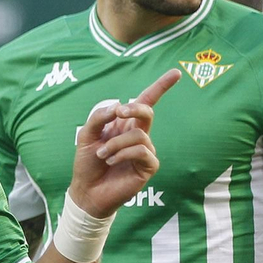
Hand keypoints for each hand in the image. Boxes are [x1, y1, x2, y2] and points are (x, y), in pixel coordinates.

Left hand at [68, 69, 178, 217]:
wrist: (87, 190)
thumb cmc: (88, 162)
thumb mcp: (87, 135)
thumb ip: (99, 117)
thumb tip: (118, 107)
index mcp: (125, 124)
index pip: (146, 102)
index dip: (161, 87)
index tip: (176, 73)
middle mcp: (138, 135)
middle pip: (147, 111)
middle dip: (134, 108)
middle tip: (119, 112)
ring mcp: (145, 151)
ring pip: (138, 135)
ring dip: (116, 143)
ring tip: (103, 155)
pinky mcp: (148, 166)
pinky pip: (141, 151)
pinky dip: (123, 154)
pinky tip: (112, 161)